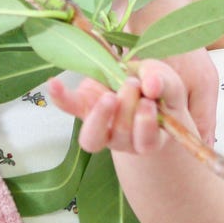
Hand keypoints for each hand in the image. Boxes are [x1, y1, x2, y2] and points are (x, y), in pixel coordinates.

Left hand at [48, 59, 194, 154]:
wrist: (137, 79)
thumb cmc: (158, 88)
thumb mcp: (168, 82)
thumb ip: (164, 83)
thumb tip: (151, 86)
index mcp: (148, 138)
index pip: (146, 143)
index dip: (145, 126)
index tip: (148, 102)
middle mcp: (121, 140)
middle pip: (119, 138)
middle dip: (127, 109)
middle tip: (133, 84)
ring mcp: (99, 126)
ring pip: (93, 137)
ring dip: (102, 113)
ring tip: (111, 93)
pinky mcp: (82, 107)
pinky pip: (68, 107)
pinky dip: (60, 97)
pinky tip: (55, 83)